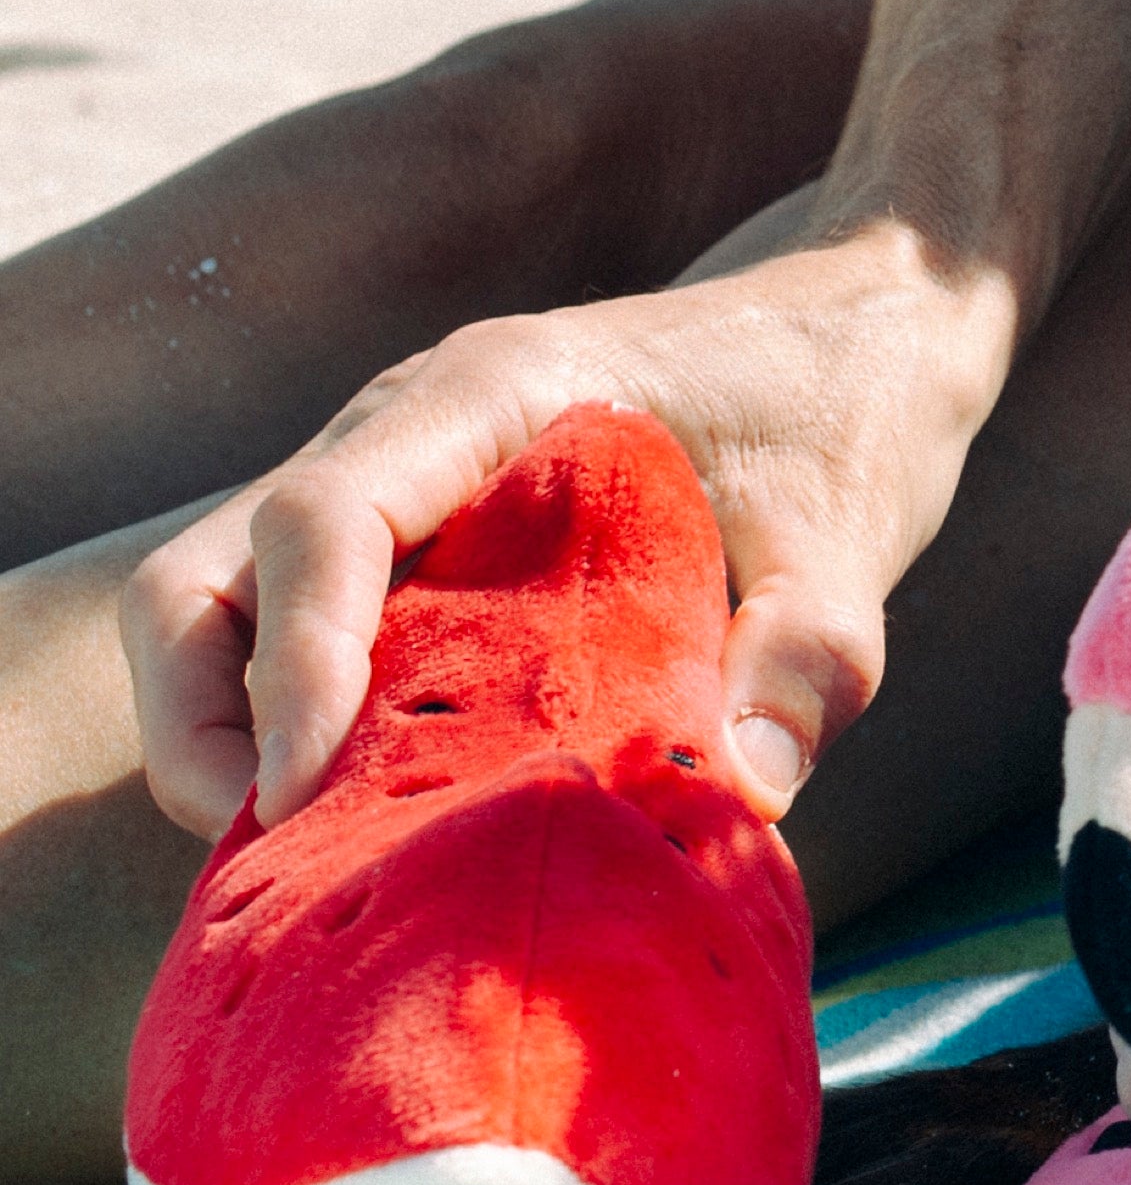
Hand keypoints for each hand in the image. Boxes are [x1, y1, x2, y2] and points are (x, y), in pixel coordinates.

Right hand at [118, 223, 1016, 836]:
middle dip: (206, 721)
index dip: (292, 662)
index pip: (319, 516)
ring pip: (232, 606)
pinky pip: (307, 628)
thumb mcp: (856, 537)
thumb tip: (745, 792)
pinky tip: (381, 817)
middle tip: (278, 856)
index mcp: (494, 393)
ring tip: (310, 859)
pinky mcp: (425, 535)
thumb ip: (811, 656)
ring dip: (234, 732)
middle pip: (212, 573)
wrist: (870, 326)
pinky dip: (305, 721)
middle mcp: (412, 427)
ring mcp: (404, 481)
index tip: (309, 791)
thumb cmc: (853, 410)